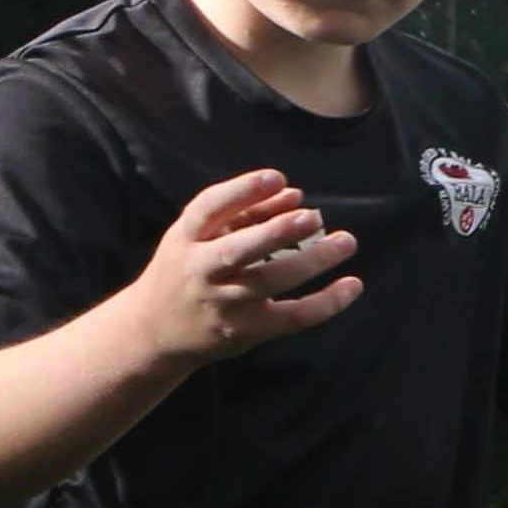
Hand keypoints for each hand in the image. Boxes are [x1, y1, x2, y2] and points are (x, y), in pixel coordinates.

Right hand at [133, 169, 360, 365]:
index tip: (277, 177)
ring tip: (346, 241)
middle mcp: (200, 271)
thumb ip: (245, 213)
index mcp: (185, 239)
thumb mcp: (200, 236)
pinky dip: (326, 303)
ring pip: (270, 281)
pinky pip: (291, 318)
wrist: (155, 331)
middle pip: (239, 250)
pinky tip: (352, 285)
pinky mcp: (246, 331)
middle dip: (276, 232)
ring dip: (312, 260)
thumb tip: (296, 195)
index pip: (209, 209)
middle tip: (312, 216)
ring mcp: (223, 303)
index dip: (242, 191)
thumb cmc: (187, 269)